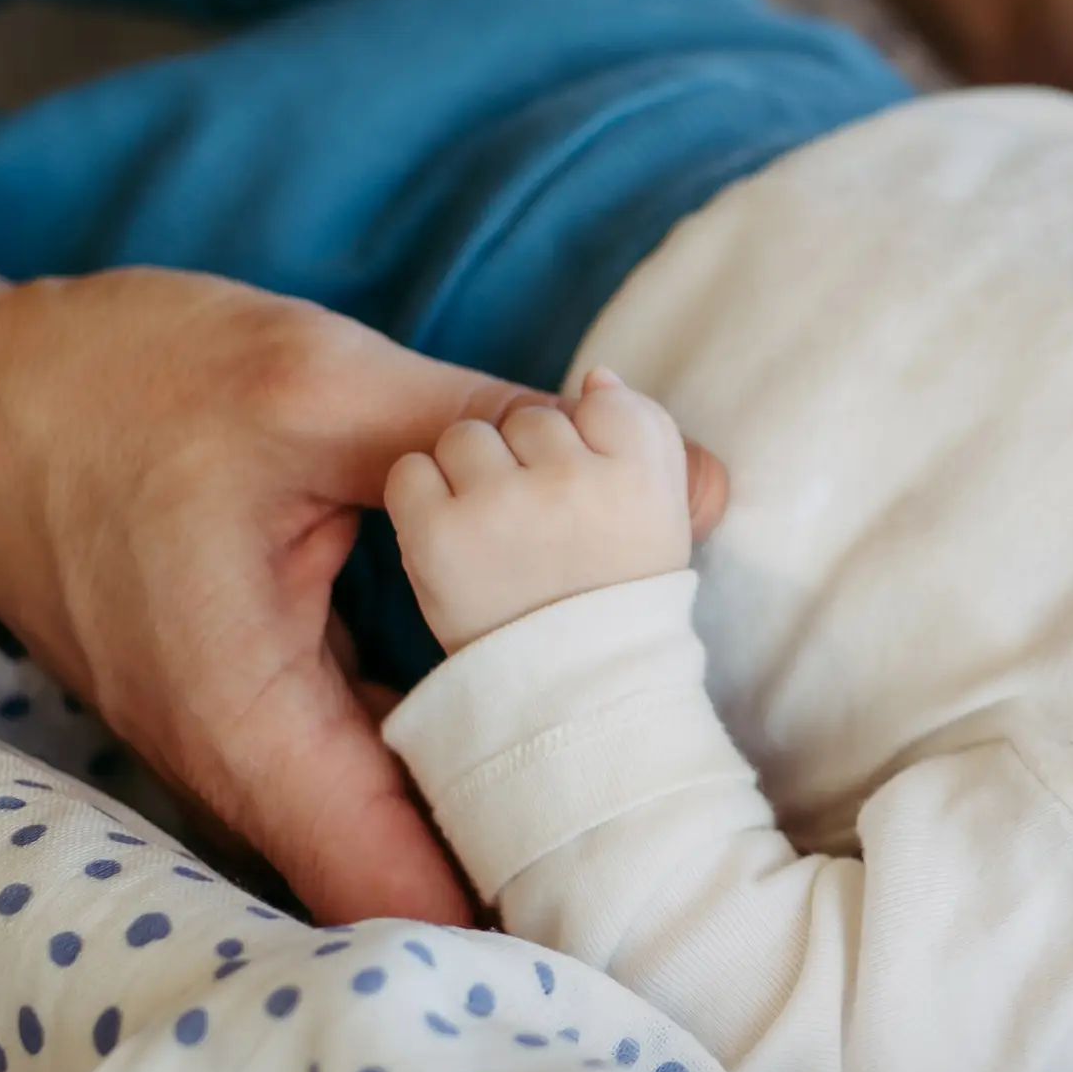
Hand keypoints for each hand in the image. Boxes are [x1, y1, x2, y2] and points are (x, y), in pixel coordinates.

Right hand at [0, 270, 724, 928]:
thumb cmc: (110, 384)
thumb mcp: (320, 385)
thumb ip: (506, 429)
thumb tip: (701, 481)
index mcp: (251, 720)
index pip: (406, 899)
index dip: (531, 919)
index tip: (647, 902)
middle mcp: (241, 763)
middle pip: (414, 885)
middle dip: (543, 872)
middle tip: (686, 846)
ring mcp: (240, 741)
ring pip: (393, 827)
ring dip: (505, 802)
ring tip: (649, 781)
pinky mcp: (248, 702)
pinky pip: (369, 761)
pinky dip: (457, 740)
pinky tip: (553, 685)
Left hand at [383, 370, 694, 652]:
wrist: (568, 694)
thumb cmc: (612, 599)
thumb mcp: (659, 517)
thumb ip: (642, 432)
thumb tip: (596, 377)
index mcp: (642, 476)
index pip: (606, 401)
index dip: (590, 441)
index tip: (590, 495)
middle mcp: (575, 481)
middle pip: (531, 420)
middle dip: (528, 464)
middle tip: (540, 531)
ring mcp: (504, 505)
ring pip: (468, 439)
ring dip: (472, 478)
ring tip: (495, 536)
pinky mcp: (440, 534)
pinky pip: (412, 472)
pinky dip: (421, 500)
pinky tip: (451, 538)